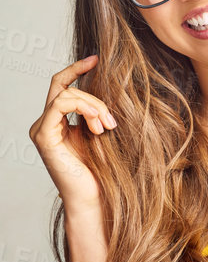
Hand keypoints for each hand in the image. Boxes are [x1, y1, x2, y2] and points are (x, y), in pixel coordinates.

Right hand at [29, 56, 115, 211]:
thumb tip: (108, 93)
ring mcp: (42, 129)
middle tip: (112, 121)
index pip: (63, 86)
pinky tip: (96, 124)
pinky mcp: (44, 137)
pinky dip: (81, 107)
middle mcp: (46, 124)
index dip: (77, 69)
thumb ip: (97, 114)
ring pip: (64, 94)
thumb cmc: (103, 176)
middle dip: (92, 97)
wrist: (96, 202)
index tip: (96, 59)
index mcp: (58, 123)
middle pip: (64, 87)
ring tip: (107, 128)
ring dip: (91, 106)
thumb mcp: (102, 137)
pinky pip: (59, 105)